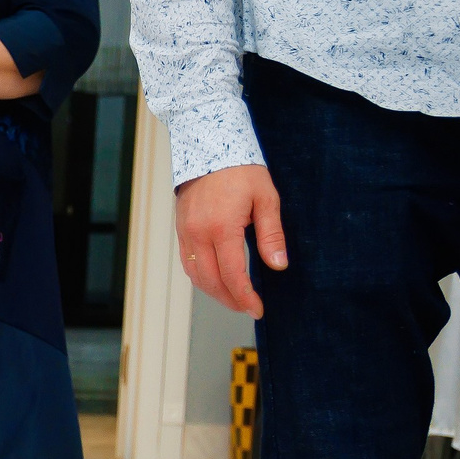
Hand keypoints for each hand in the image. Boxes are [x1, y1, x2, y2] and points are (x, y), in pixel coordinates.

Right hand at [173, 164, 285, 317]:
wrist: (208, 149)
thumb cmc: (241, 171)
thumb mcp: (266, 199)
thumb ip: (271, 235)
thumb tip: (278, 264)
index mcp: (221, 228)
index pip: (231, 274)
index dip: (244, 296)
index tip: (257, 309)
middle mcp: (198, 235)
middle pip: (210, 281)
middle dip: (230, 300)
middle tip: (248, 308)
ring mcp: (186, 234)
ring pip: (196, 276)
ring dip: (214, 292)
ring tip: (234, 299)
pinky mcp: (181, 232)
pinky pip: (188, 264)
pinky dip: (202, 278)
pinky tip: (217, 281)